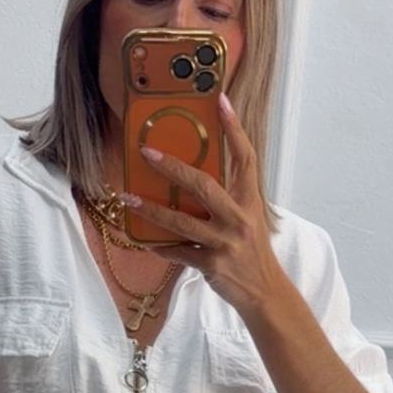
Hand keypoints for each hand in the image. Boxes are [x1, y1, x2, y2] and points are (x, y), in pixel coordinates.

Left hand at [118, 91, 289, 319]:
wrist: (265, 291)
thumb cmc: (251, 251)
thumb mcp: (249, 218)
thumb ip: (228, 198)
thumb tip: (193, 176)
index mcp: (249, 200)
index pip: (245, 157)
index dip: (234, 128)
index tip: (220, 100)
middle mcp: (239, 217)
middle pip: (203, 184)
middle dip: (172, 167)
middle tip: (146, 152)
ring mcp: (225, 242)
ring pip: (181, 221)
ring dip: (151, 209)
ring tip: (128, 198)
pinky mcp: (212, 264)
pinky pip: (178, 252)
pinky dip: (160, 246)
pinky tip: (143, 240)